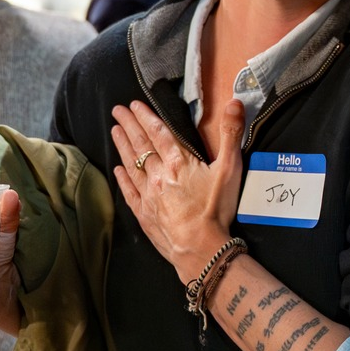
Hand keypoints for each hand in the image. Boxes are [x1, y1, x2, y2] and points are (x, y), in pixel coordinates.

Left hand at [109, 99, 243, 283]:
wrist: (200, 248)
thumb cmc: (215, 209)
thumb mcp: (230, 169)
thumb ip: (231, 134)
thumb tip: (234, 102)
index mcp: (178, 162)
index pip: (158, 133)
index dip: (145, 117)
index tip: (133, 105)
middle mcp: (158, 175)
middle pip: (141, 145)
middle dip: (129, 126)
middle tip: (117, 111)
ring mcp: (148, 195)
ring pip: (132, 166)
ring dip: (123, 147)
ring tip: (114, 132)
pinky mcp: (144, 214)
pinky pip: (130, 192)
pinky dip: (123, 179)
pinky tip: (118, 170)